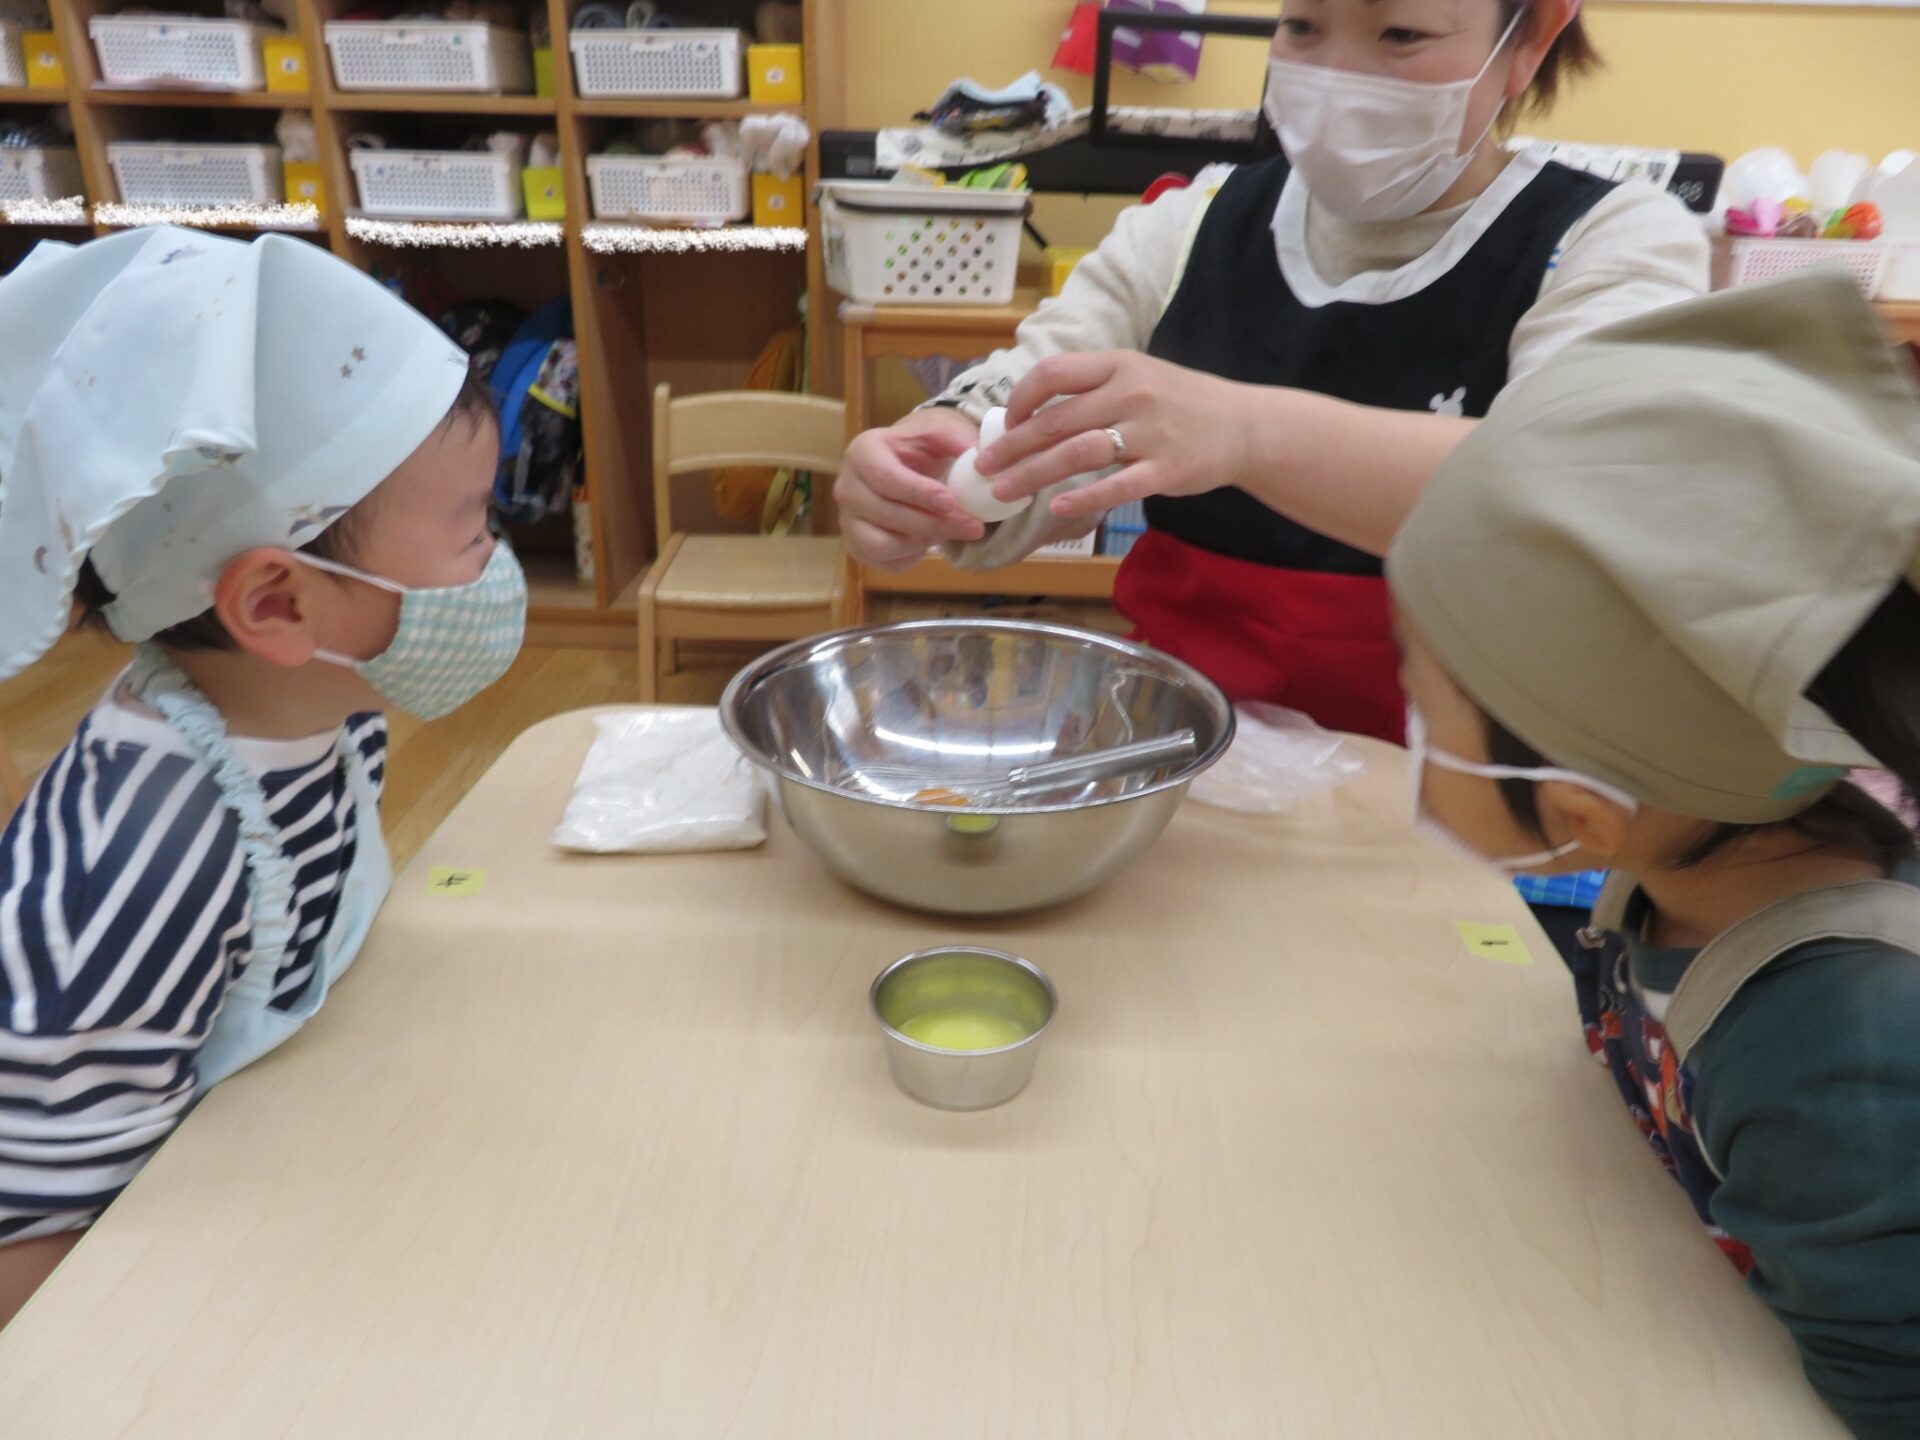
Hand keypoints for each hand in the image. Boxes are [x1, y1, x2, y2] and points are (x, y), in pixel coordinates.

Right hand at [834, 409, 986, 570]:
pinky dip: (912, 556)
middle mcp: (847, 487)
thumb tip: (976, 455)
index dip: (919, 493)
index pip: (885, 478)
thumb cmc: (920, 449)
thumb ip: (956, 438)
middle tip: (972, 525)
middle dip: (933, 523)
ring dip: (923, 542)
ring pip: (881, 544)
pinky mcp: (856, 545)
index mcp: (862, 452)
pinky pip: (884, 561)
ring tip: (953, 531)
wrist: (904, 465)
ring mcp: (847, 519)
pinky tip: (932, 540)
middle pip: (886, 514)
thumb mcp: (938, 432)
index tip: (951, 502)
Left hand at [975, 352, 1257, 519]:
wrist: (1245, 426)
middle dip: (1012, 446)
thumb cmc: (1182, 403)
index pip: (1053, 374)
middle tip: (985, 468)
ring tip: (1004, 491)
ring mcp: (1150, 433)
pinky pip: (1116, 486)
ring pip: (1077, 453)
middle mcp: (1132, 394)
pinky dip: (1082, 498)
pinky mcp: (1166, 470)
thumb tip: (1032, 413)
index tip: (1005, 422)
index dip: (1020, 400)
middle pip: (1055, 421)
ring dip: (1032, 474)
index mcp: (1119, 365)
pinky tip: (1057, 508)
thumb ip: (1093, 389)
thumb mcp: (1140, 376)